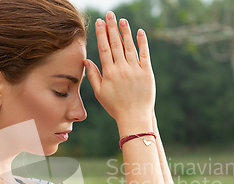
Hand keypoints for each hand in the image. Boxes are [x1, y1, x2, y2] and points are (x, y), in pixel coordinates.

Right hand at [84, 12, 155, 131]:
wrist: (134, 117)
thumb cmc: (115, 106)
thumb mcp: (100, 93)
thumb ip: (93, 75)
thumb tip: (86, 60)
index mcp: (109, 73)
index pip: (104, 49)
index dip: (101, 34)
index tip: (99, 22)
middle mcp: (122, 69)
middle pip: (115, 44)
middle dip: (112, 27)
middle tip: (109, 14)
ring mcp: (135, 70)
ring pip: (129, 46)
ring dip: (125, 32)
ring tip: (122, 20)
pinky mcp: (147, 72)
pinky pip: (144, 54)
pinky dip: (142, 42)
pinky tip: (139, 32)